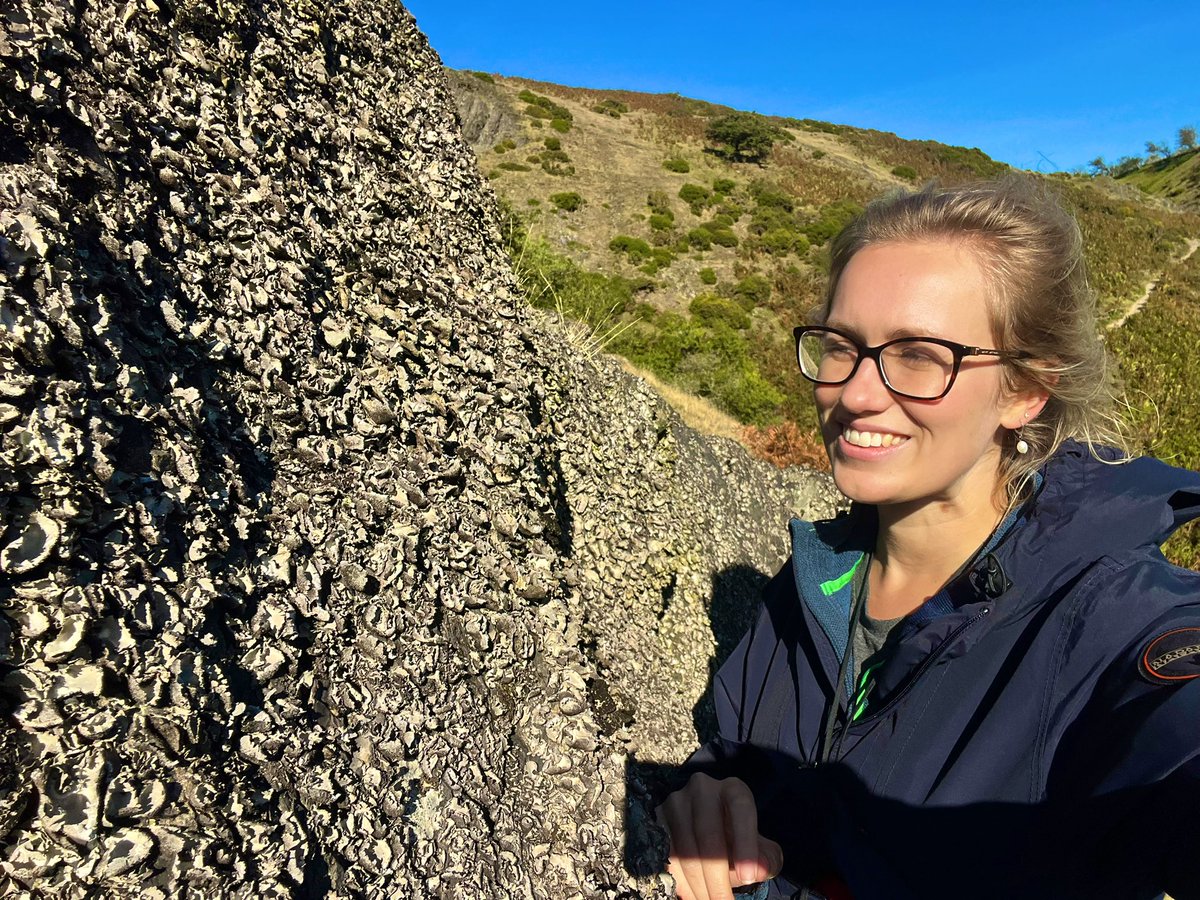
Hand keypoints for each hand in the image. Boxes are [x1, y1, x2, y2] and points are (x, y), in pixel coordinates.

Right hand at [656, 772, 783, 899]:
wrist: (709, 834)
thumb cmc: (739, 841)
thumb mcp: (760, 849)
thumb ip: (766, 859)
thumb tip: (758, 870)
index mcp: (733, 790)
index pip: (740, 809)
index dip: (745, 843)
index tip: (748, 878)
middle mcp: (702, 788)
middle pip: (708, 836)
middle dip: (717, 878)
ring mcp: (676, 802)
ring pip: (685, 850)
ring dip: (698, 885)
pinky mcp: (658, 819)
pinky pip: (667, 855)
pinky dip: (680, 881)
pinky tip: (692, 896)